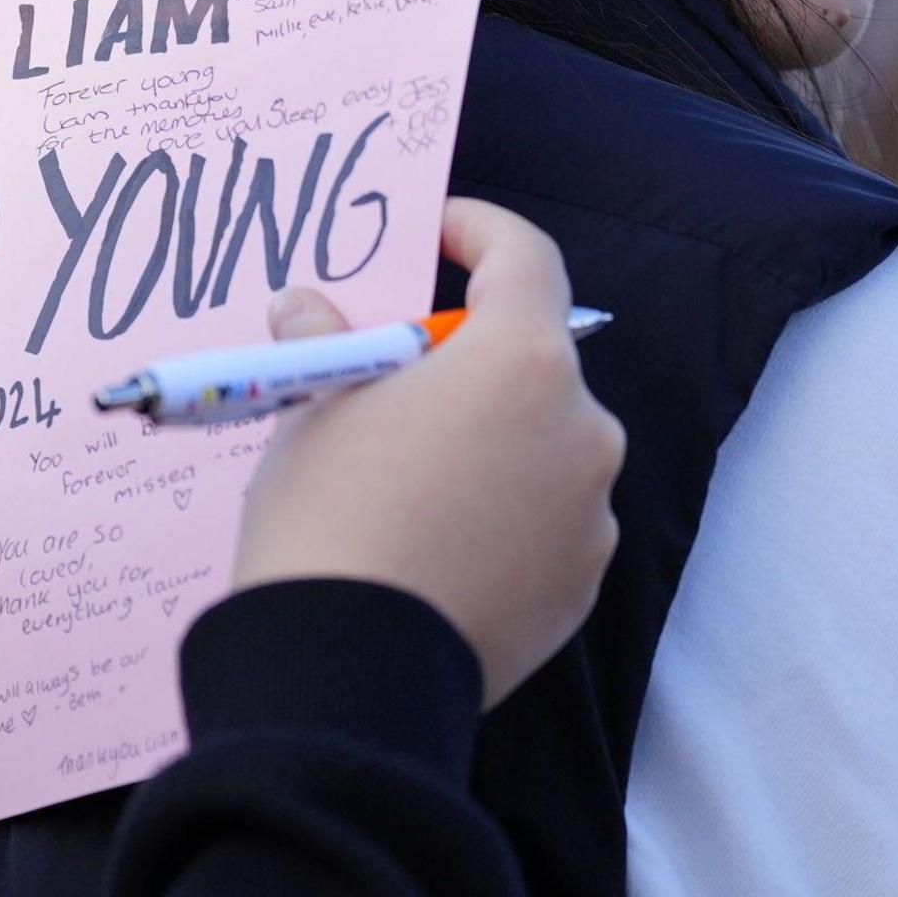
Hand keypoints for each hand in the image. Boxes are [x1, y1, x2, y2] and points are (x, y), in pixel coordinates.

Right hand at [226, 200, 623, 707]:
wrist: (348, 666)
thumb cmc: (328, 514)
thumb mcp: (311, 408)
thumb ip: (326, 342)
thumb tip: (306, 309)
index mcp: (521, 361)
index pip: (525, 259)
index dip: (479, 231)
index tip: (441, 231)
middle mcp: (581, 427)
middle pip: (529, 364)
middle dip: (467, 364)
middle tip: (392, 386)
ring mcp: (591, 510)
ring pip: (540, 447)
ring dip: (487, 445)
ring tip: (406, 484)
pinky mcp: (582, 581)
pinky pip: (544, 522)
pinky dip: (500, 516)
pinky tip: (433, 544)